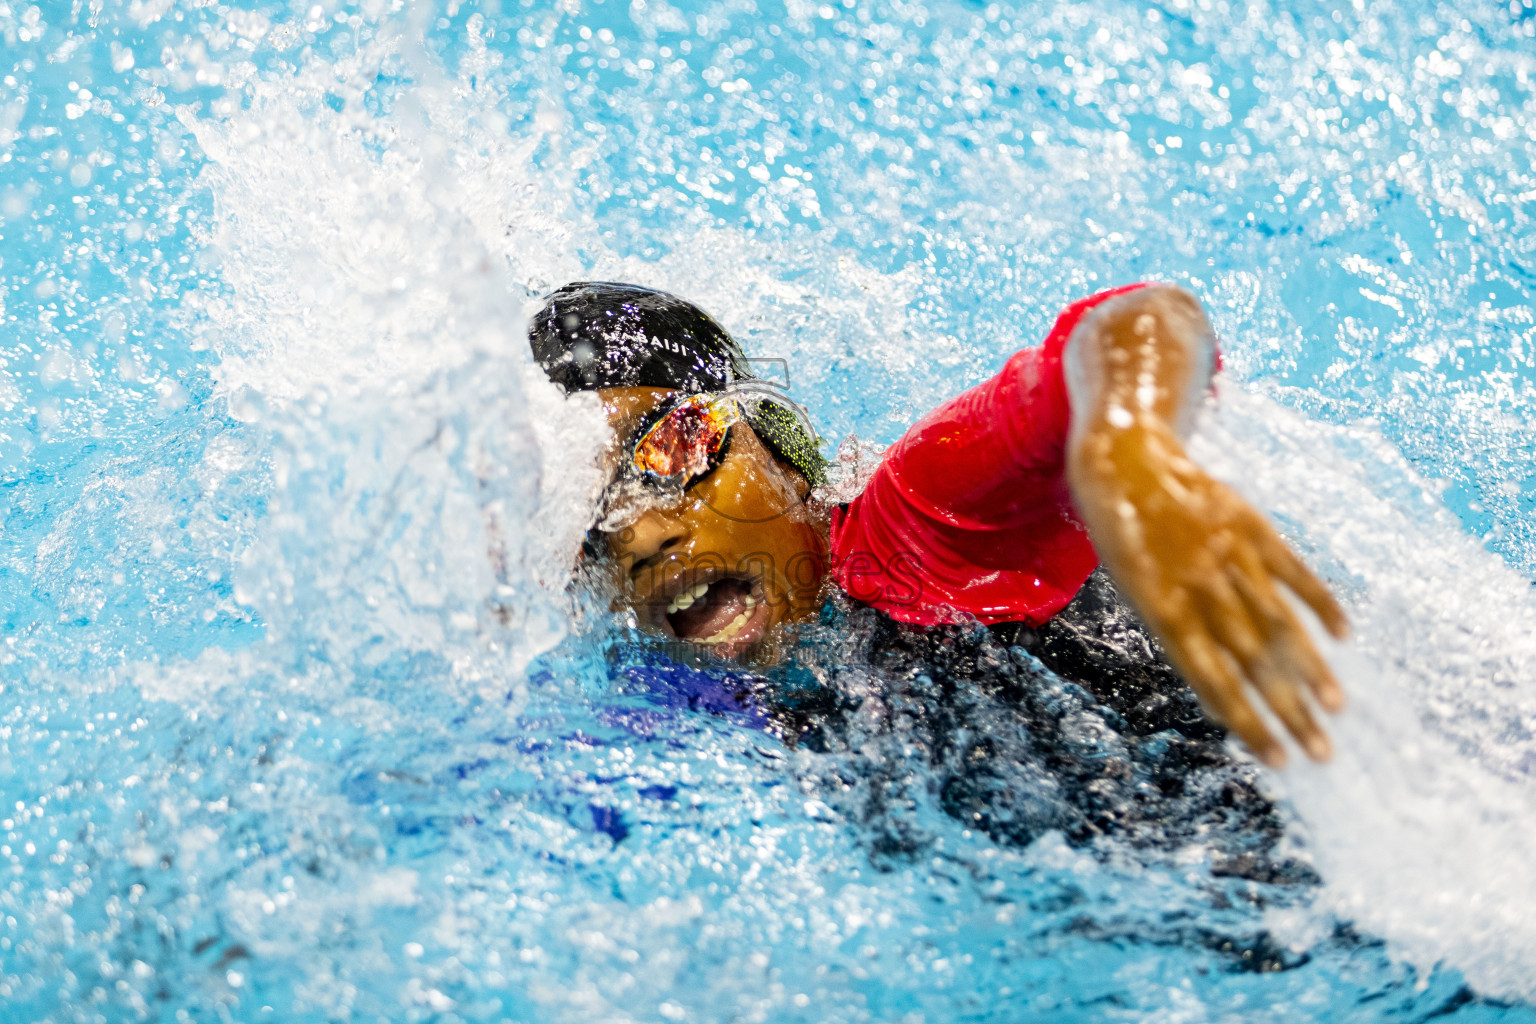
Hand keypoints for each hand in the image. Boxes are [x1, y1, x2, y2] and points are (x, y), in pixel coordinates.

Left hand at [1069, 421, 1348, 765]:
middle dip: (1288, 712)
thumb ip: (1180, 635)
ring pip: (1278, 623)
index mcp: (1162, 610)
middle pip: (1252, 662)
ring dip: (1309, 669)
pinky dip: (1319, 603)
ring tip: (1336, 709)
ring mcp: (1229, 556)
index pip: (1212, 681)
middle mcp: (1199, 587)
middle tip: (1321, 753)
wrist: (1124, 461)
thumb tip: (1223, 693)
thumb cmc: (1127, 540)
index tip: (1277, 760)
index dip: (1247, 721)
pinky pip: (1293, 571)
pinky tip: (1342, 637)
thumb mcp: (1137, 592)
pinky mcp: (1252, 526)